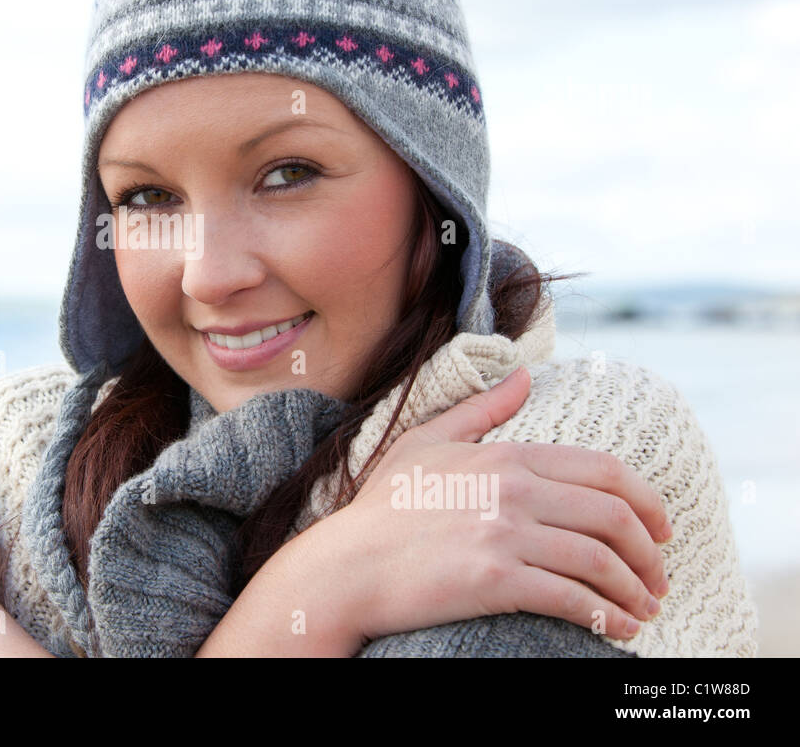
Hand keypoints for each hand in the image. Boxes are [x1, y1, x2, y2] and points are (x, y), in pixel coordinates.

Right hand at [303, 366, 670, 645]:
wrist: (346, 566)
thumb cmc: (382, 509)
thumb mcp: (424, 443)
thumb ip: (480, 411)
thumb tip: (524, 377)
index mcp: (505, 455)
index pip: (603, 470)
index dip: (646, 501)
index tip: (661, 529)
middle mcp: (512, 489)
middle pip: (614, 515)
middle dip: (651, 552)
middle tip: (660, 577)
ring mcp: (504, 534)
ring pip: (601, 560)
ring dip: (636, 591)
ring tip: (644, 609)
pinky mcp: (496, 580)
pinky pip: (573, 599)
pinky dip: (608, 618)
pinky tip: (619, 630)